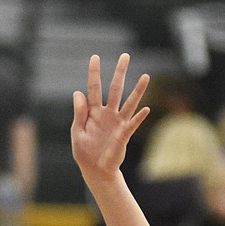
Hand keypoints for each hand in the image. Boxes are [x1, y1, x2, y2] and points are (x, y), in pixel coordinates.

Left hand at [70, 53, 149, 182]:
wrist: (95, 170)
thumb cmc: (85, 152)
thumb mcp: (77, 132)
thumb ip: (79, 113)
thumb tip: (78, 92)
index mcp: (93, 112)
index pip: (94, 88)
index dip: (94, 73)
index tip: (95, 57)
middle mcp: (107, 114)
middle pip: (115, 89)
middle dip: (120, 72)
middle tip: (125, 56)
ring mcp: (117, 123)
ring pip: (128, 102)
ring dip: (138, 90)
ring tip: (146, 76)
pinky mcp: (124, 134)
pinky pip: (132, 124)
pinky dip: (139, 117)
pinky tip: (147, 109)